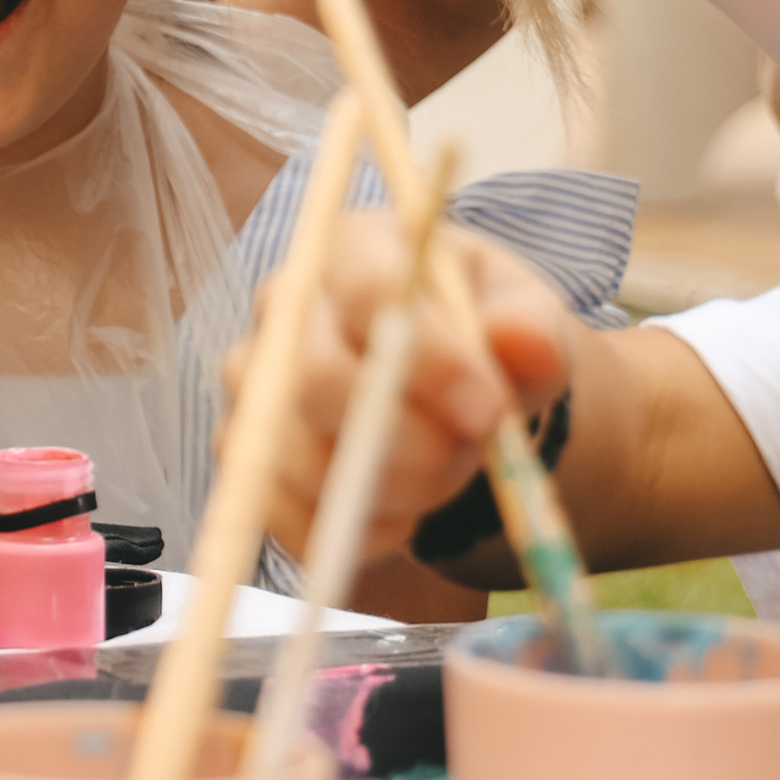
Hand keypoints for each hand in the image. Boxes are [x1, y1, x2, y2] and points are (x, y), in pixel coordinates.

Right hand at [240, 212, 573, 568]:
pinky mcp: (250, 456)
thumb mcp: (524, 316)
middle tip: (471, 455)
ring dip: (391, 489)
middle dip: (408, 439)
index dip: (426, 357)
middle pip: (315, 380)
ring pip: (298, 459)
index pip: (365, 290)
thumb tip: (522, 345)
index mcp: (351, 247)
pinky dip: (357, 532)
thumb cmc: (479, 332)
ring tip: (448, 475)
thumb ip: (529, 328)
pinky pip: (287, 517)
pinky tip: (405, 512)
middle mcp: (284, 307)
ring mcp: (255, 385)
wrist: (446, 383)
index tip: (488, 409)